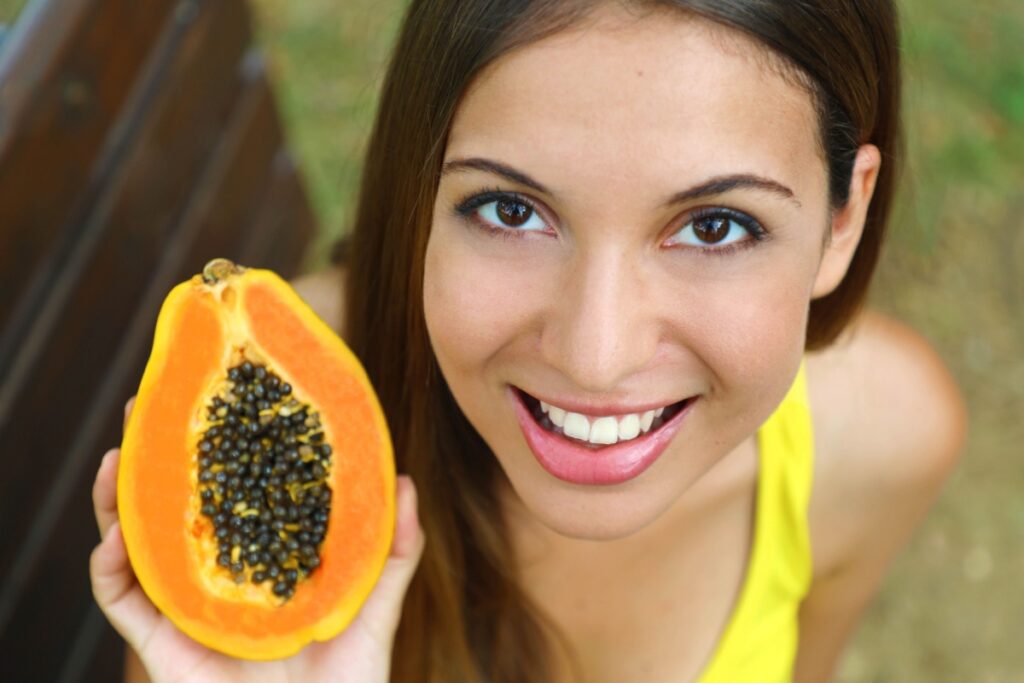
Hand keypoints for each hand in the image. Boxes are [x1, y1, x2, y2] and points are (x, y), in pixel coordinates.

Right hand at [90, 398, 423, 682]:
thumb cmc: (349, 677)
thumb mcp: (376, 605)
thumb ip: (395, 550)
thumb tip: (404, 480)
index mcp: (262, 556)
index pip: (235, 490)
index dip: (221, 446)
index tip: (217, 397)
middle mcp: (219, 573)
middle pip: (178, 504)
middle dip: (158, 454)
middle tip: (147, 404)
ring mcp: (188, 604)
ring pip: (140, 542)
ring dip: (120, 497)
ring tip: (120, 453)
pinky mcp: (165, 644)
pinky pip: (125, 602)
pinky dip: (113, 567)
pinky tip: (118, 532)